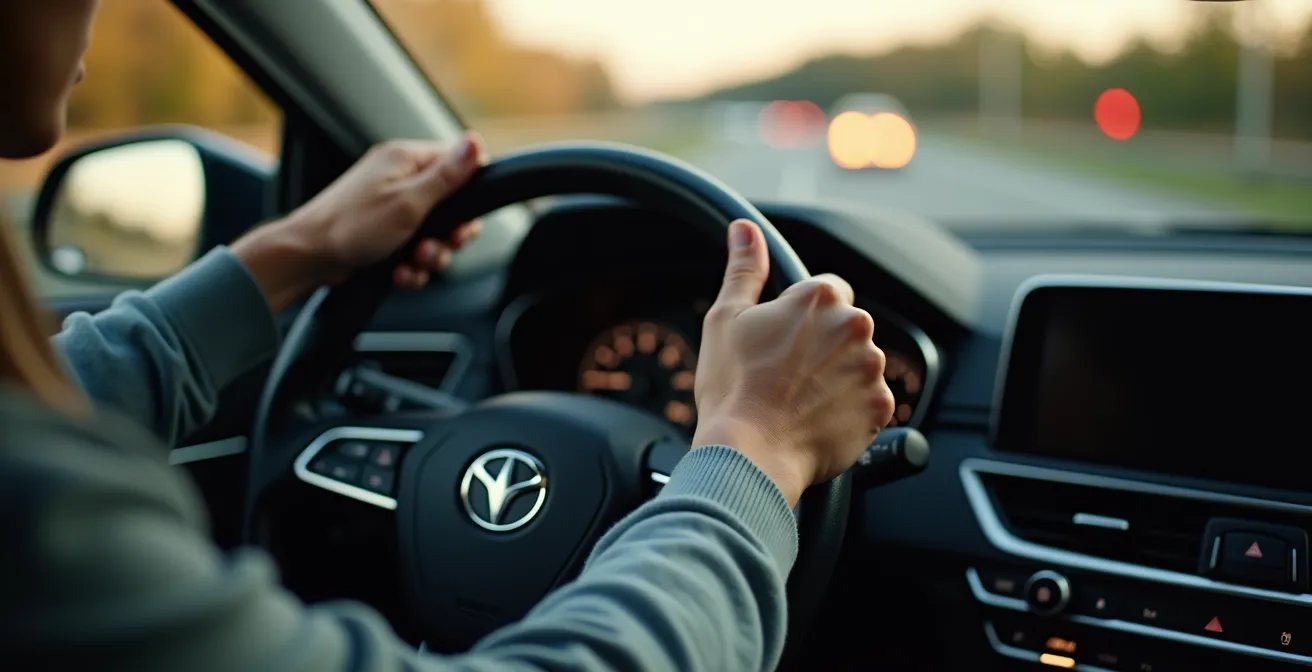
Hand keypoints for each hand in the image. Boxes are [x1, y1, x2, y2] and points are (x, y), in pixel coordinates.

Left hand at [232, 133, 485, 310]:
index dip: (469, 192)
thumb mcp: (408, 202)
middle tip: (443, 244)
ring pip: (435, 233)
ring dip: (430, 254)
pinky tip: (399, 272)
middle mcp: (398, 179)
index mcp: (404, 159)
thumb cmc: (351, 227)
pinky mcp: (385, 234)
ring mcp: (391, 207)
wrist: (306, 259)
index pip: (456, 162)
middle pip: (451, 204)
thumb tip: (476, 142)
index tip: (465, 219)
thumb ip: (446, 176)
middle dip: (450, 234)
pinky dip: (411, 265)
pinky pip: (414, 250)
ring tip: (413, 260)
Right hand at [691, 220, 895, 505]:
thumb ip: (744, 268)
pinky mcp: (881, 409)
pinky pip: (869, 402)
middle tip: (786, 373)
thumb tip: (744, 230)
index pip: (828, 290)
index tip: (783, 338)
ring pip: (858, 364)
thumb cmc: (732, 388)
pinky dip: (848, 410)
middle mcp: (856, 327)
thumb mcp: (727, 318)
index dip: (802, 315)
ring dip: (837, 377)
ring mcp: (872, 369)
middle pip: (845, 328)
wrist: (749, 453)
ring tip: (799, 400)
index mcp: (821, 297)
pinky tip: (816, 419)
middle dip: (822, 346)